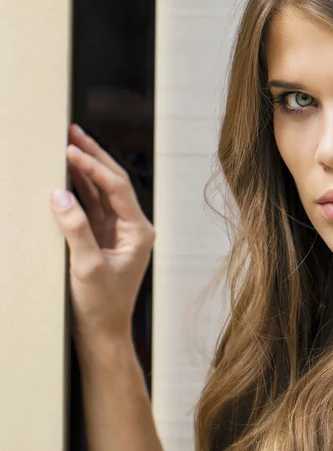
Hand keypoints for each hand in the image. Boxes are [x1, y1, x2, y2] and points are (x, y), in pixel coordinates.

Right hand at [51, 124, 154, 347]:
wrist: (104, 333)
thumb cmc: (102, 306)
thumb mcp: (87, 268)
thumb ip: (76, 230)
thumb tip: (60, 196)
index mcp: (139, 230)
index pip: (117, 188)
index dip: (94, 166)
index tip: (71, 150)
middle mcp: (133, 226)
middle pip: (114, 182)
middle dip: (94, 156)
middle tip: (73, 132)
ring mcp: (118, 232)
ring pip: (102, 192)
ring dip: (87, 170)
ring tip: (69, 146)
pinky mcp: (104, 239)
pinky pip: (92, 208)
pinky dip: (80, 191)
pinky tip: (68, 177)